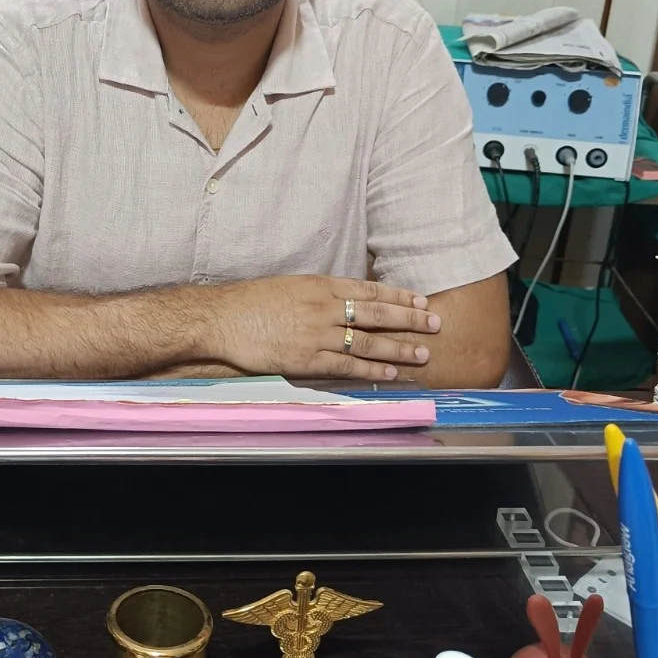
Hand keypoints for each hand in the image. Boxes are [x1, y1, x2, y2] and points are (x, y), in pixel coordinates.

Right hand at [204, 275, 441, 380]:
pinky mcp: (307, 359)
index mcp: (320, 285)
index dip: (398, 296)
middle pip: (377, 313)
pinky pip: (347, 364)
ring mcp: (317, 334)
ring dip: (399, 348)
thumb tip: (342, 301)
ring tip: (423, 353)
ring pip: (368, 341)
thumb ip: (318, 293)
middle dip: (410, 319)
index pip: (369, 290)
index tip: (420, 300)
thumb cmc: (250, 301)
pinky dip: (372, 368)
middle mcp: (324, 307)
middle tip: (435, 323)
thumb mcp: (289, 285)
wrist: (222, 318)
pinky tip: (391, 372)